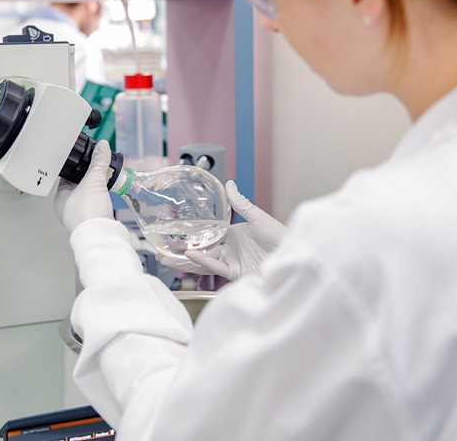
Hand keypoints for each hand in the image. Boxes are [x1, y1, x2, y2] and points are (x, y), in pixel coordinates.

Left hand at [53, 140, 114, 234]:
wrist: (100, 236)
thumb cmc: (87, 214)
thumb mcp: (93, 181)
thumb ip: (98, 163)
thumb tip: (102, 148)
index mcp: (60, 199)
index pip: (66, 178)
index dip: (77, 168)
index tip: (86, 161)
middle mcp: (68, 209)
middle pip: (79, 188)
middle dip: (89, 180)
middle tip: (98, 172)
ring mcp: (80, 217)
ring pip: (88, 199)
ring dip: (96, 192)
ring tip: (104, 184)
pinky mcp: (93, 223)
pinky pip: (97, 207)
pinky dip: (102, 201)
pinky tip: (108, 199)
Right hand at [158, 180, 285, 280]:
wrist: (295, 253)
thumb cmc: (281, 236)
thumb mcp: (258, 217)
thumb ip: (241, 203)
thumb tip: (229, 183)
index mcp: (233, 236)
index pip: (207, 236)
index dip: (191, 236)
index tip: (174, 233)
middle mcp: (230, 251)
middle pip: (201, 252)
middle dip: (181, 253)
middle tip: (161, 252)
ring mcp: (232, 263)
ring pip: (203, 262)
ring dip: (185, 261)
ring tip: (165, 259)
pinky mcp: (236, 274)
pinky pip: (216, 267)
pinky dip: (203, 261)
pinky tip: (190, 255)